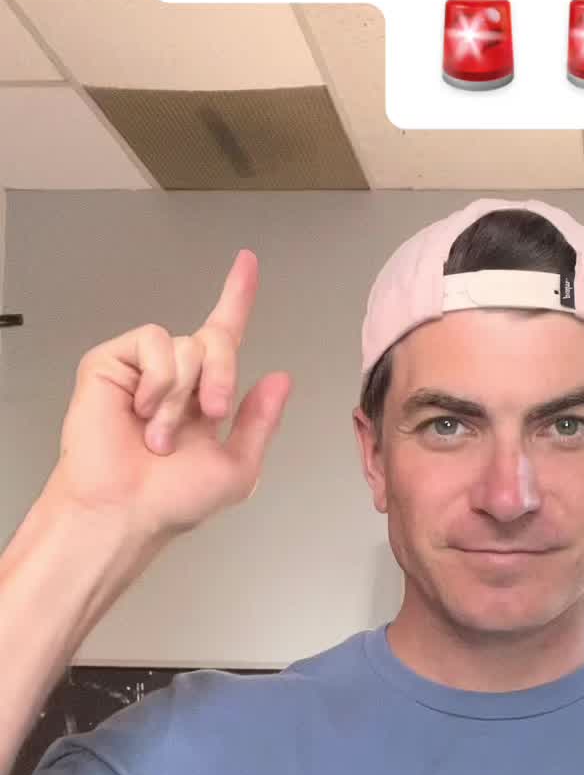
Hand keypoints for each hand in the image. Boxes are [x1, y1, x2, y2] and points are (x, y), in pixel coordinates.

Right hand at [47, 251, 291, 540]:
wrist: (125, 512)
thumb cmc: (170, 501)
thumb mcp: (237, 468)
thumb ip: (261, 421)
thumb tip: (280, 379)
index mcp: (204, 395)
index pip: (224, 335)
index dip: (236, 297)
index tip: (246, 262)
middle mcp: (175, 377)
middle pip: (217, 339)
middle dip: (224, 375)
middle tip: (212, 413)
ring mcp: (143, 368)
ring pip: (187, 344)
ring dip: (183, 394)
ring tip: (160, 433)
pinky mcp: (112, 362)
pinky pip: (153, 342)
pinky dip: (158, 380)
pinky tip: (141, 409)